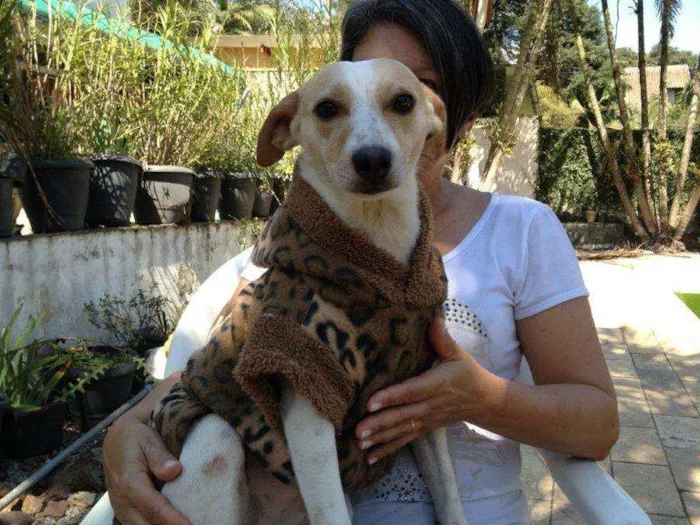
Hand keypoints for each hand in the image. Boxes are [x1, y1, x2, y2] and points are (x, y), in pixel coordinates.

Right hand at [103, 415, 190, 524]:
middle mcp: (123, 501)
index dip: (173, 520)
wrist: (114, 441)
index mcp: (130, 483)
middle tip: (198, 523)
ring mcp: (122, 509)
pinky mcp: (125, 512)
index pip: (154, 508)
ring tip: (187, 522)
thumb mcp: (148, 439)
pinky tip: (173, 522)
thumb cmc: (135, 438)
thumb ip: (160, 457)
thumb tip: (175, 470)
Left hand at [355, 317, 494, 463]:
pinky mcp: (425, 427)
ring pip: (402, 430)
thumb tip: (433, 318)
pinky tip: (370, 456)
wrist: (484, 400)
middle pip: (402, 415)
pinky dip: (388, 448)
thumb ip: (442, 339)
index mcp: (437, 385)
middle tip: (358, 430)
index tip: (371, 402)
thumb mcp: (458, 354)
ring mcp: (427, 419)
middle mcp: (431, 405)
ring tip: (359, 443)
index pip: (411, 392)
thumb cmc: (466, 372)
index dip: (391, 397)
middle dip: (379, 424)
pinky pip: (405, 439)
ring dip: (380, 438)